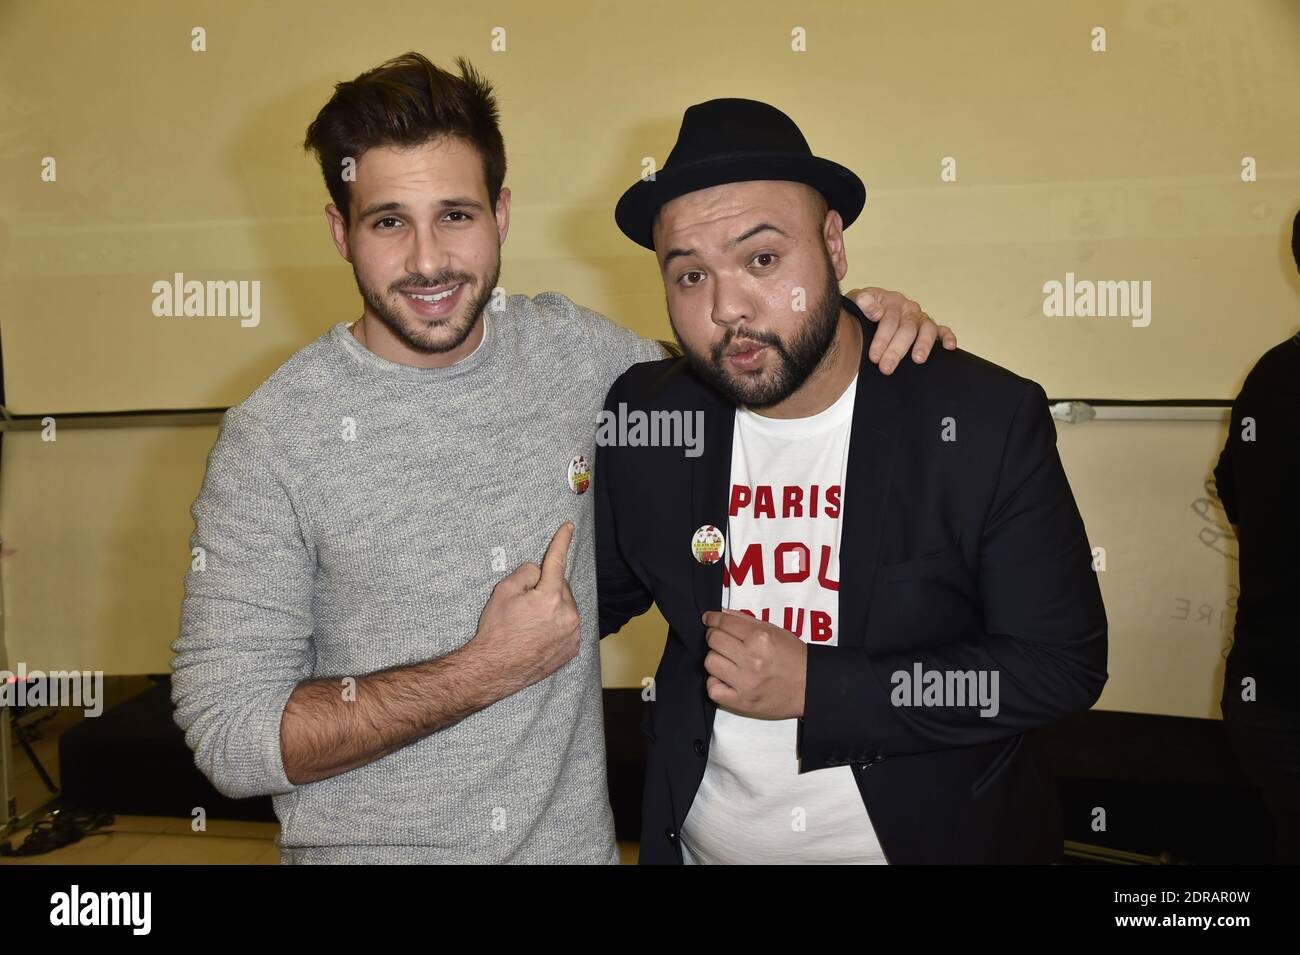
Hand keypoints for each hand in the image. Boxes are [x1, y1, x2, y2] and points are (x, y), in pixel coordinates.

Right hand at [472, 522, 582, 693]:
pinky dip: (558, 624)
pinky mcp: (572, 649)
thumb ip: (526, 573)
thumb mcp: (503, 592)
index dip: (561, 541)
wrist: (493, 669)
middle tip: (526, 603)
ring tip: (531, 623)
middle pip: (561, 587)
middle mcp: (568, 616)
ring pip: (566, 607)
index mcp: (550, 598)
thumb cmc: (496, 630)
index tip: (568, 527)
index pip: (557, 562)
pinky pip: (568, 626)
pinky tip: (539, 633)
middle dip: (547, 588)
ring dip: (554, 607)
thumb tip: (539, 571)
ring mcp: (572, 635)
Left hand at [701, 609, 807, 718]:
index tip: (709, 620)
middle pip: (713, 640)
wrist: (810, 687)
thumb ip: (746, 621)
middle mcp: (751, 659)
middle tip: (721, 640)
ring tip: (728, 661)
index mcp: (761, 638)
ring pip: (710, 662)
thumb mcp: (775, 631)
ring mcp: (745, 682)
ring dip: (716, 659)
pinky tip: (726, 679)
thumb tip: (720, 614)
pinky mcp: (742, 701)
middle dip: (714, 637)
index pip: (724, 622)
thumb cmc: (793, 657)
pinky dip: (716, 683)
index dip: (712, 619)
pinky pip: (712, 689)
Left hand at [847, 286, 955, 373]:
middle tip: (886, 367)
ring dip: (923, 345)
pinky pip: (943, 331)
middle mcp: (908, 308)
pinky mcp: (931, 328)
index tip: (874, 357)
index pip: (888, 320)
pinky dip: (948, 337)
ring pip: (926, 329)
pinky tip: (949, 347)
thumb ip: (862, 302)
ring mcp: (920, 318)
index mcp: (890, 301)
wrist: (866, 315)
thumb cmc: (862, 311)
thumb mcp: (856, 303)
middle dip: (896, 350)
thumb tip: (872, 308)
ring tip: (917, 359)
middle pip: (906, 329)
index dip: (881, 339)